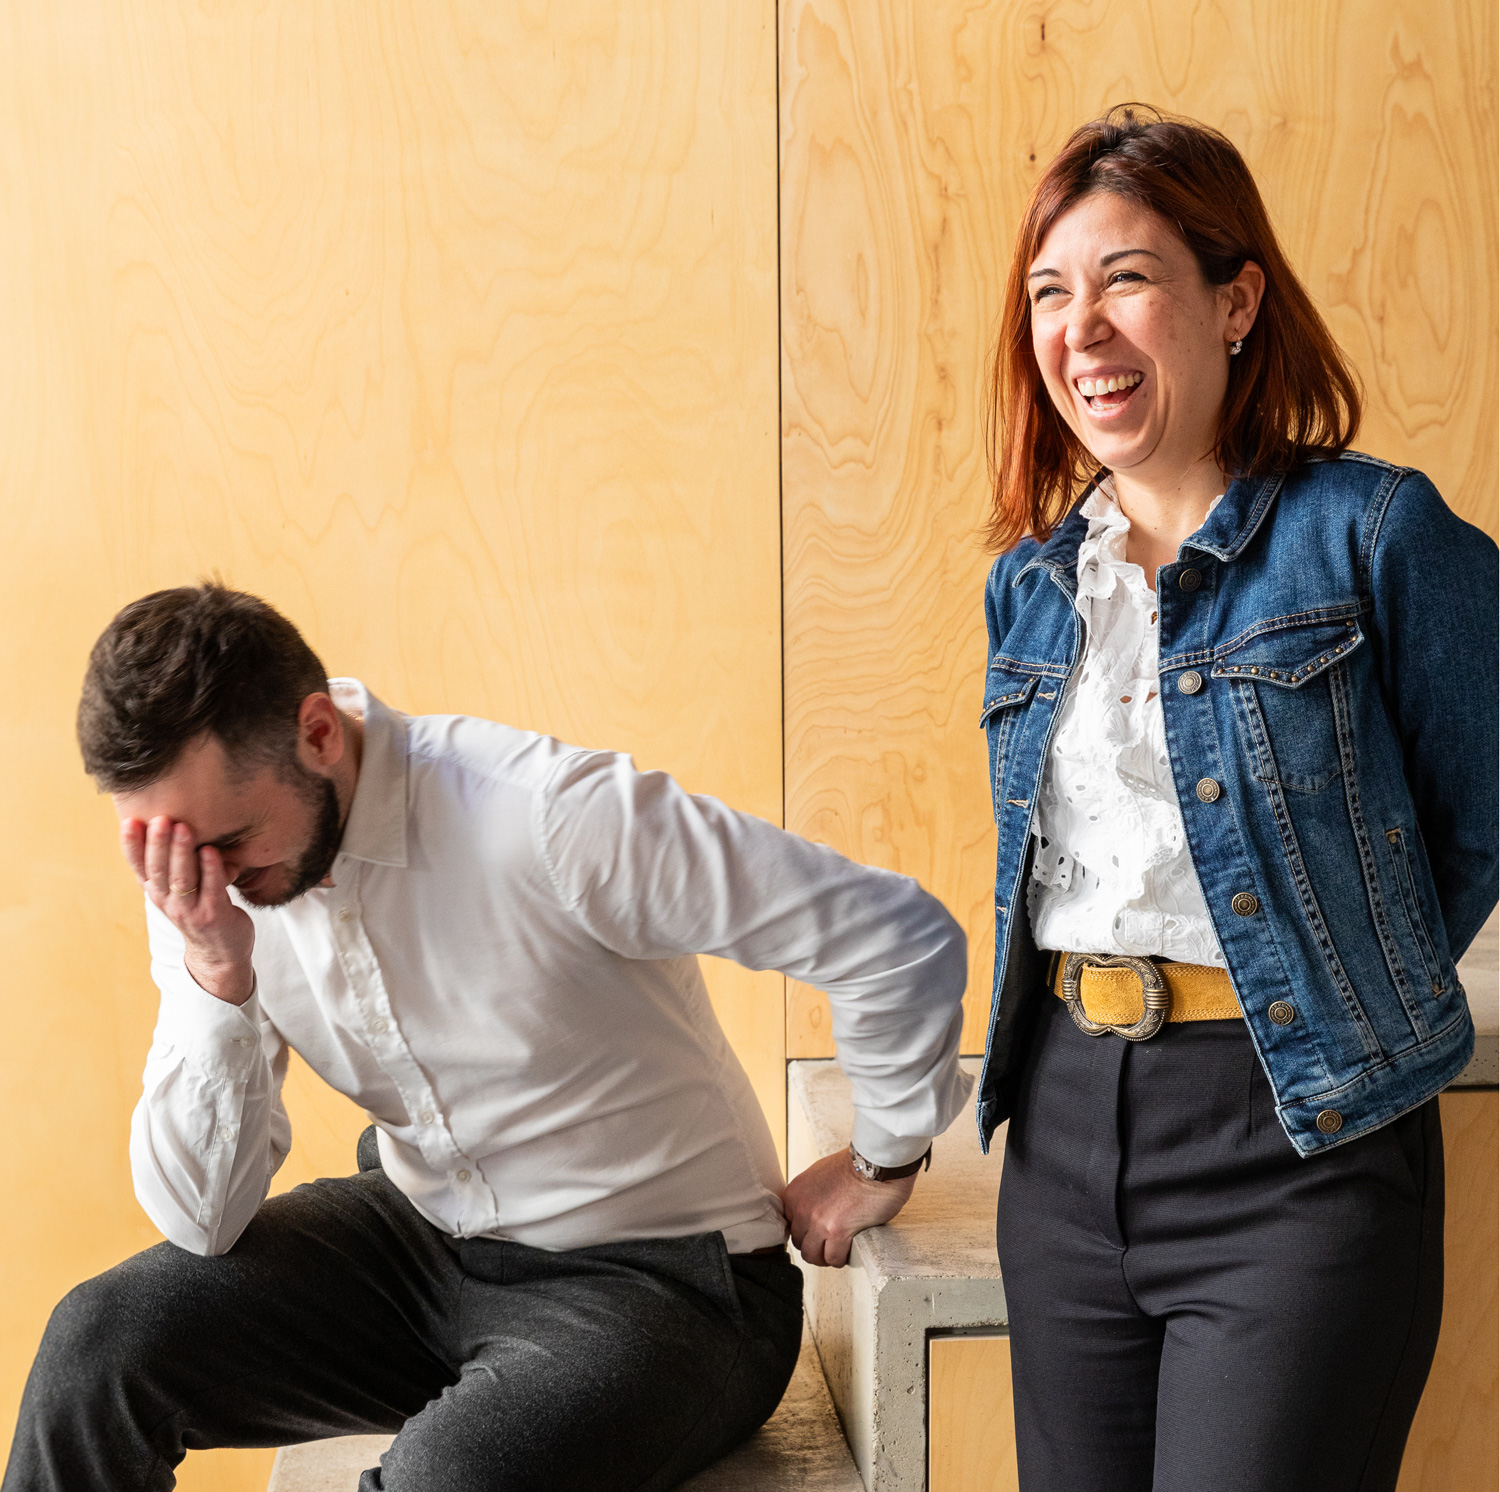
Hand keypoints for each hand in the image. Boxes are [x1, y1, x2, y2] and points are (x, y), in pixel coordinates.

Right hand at [122, 816, 255, 1004]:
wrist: (220, 954)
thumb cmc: (199, 910)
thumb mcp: (176, 889)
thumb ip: (169, 864)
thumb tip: (162, 822)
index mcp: (157, 891)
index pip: (139, 866)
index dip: (132, 845)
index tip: (129, 821)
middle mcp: (168, 901)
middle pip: (159, 870)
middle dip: (157, 843)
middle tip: (160, 818)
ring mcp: (191, 910)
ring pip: (182, 879)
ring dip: (181, 853)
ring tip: (183, 828)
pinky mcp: (214, 916)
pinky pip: (212, 890)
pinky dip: (211, 869)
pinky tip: (211, 851)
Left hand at [783, 1148, 916, 1267]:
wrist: (876, 1163)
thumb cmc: (854, 1166)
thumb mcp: (819, 1174)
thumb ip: (809, 1194)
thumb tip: (810, 1213)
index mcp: (795, 1193)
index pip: (790, 1225)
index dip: (806, 1230)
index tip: (817, 1232)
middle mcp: (802, 1208)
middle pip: (800, 1242)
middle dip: (815, 1244)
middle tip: (830, 1242)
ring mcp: (818, 1221)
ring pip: (812, 1255)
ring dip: (825, 1256)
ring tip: (838, 1250)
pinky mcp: (838, 1232)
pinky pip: (833, 1258)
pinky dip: (841, 1259)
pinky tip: (849, 1250)